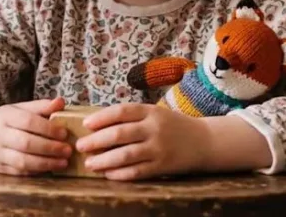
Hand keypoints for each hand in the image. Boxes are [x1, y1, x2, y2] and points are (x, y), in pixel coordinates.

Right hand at [0, 98, 71, 175]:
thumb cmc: (3, 121)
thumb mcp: (17, 109)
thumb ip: (39, 107)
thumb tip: (61, 102)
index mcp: (5, 116)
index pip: (27, 121)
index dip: (47, 128)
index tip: (64, 133)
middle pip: (25, 143)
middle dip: (49, 148)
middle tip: (68, 150)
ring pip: (21, 161)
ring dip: (45, 163)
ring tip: (63, 162)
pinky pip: (18, 172)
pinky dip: (36, 171)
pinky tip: (49, 168)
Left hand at [75, 103, 206, 179]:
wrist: (204, 141)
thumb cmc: (173, 126)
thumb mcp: (155, 114)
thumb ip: (132, 118)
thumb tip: (98, 125)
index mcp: (150, 111)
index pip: (121, 112)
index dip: (101, 118)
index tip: (85, 125)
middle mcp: (154, 129)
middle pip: (119, 134)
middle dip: (95, 141)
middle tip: (80, 146)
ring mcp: (159, 148)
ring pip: (125, 155)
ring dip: (103, 161)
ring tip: (90, 164)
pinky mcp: (162, 166)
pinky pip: (136, 172)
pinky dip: (120, 174)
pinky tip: (108, 174)